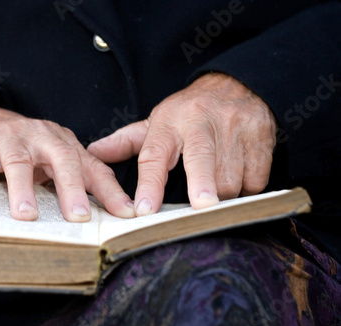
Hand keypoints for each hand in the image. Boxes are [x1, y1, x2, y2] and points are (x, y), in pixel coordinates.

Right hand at [0, 102, 133, 221]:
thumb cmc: (25, 148)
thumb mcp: (54, 160)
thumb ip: (79, 180)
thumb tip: (112, 213)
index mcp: (63, 143)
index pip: (91, 167)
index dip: (109, 191)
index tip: (126, 214)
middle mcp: (40, 138)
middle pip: (61, 158)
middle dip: (71, 188)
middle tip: (79, 217)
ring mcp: (8, 140)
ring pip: (18, 161)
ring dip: (23, 189)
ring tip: (27, 216)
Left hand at [87, 72, 276, 214]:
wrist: (236, 84)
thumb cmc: (188, 111)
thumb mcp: (155, 121)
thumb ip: (125, 141)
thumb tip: (93, 153)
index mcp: (169, 123)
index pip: (154, 155)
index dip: (150, 184)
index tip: (145, 210)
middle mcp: (201, 123)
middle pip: (202, 160)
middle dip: (203, 184)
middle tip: (202, 207)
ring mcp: (234, 128)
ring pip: (231, 176)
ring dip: (223, 195)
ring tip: (215, 193)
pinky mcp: (262, 136)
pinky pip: (256, 177)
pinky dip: (247, 189)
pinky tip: (238, 182)